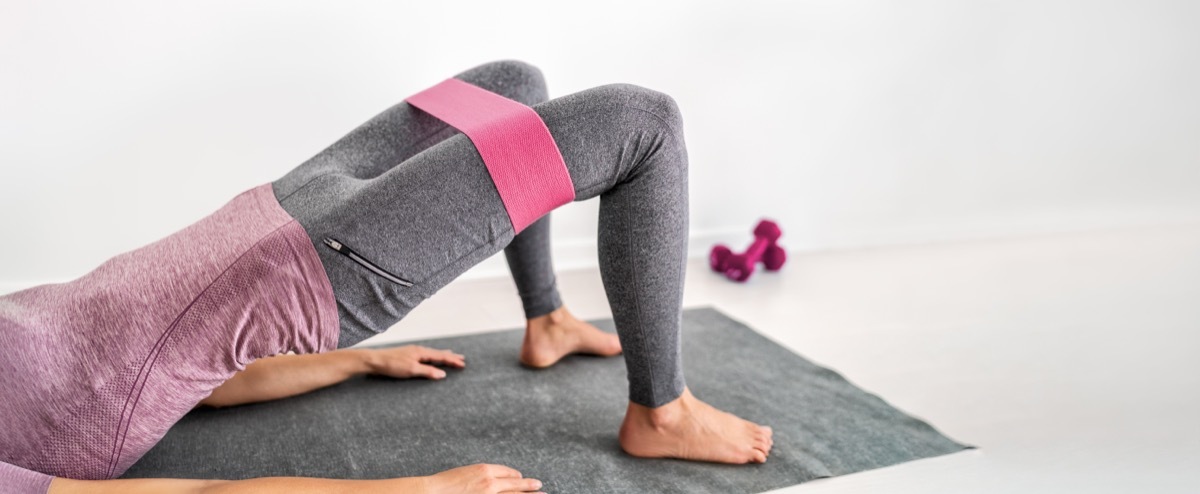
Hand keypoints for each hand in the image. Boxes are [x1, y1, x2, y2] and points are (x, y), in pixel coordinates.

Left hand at [363, 345, 464, 379]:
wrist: (374, 361)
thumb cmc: (392, 365)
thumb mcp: (411, 370)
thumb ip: (427, 371)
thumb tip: (442, 374)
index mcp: (421, 352)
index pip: (441, 356)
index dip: (452, 360)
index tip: (463, 364)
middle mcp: (419, 350)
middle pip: (438, 353)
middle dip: (450, 356)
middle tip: (462, 358)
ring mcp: (413, 352)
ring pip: (432, 353)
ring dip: (442, 355)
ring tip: (450, 356)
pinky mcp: (407, 355)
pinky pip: (425, 355)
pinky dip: (433, 356)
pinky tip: (431, 358)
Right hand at [425, 464, 543, 493]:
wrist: (432, 492)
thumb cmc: (443, 485)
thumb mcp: (464, 474)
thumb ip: (479, 477)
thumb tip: (489, 480)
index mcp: (484, 470)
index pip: (506, 472)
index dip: (515, 475)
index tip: (520, 477)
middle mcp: (490, 483)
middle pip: (515, 484)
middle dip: (528, 485)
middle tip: (539, 485)